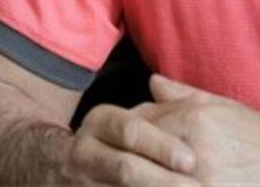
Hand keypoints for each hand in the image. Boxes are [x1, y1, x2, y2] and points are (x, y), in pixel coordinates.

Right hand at [61, 102, 199, 185]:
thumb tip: (158, 82)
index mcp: (100, 122)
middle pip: (125, 168)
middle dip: (163, 181)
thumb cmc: (121, 142)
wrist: (68, 169)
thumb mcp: (134, 117)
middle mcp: (84, 152)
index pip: (131, 131)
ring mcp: (81, 182)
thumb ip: (156, 103)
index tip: (191, 160)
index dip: (161, 146)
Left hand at [137, 74, 259, 185]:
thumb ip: (182, 95)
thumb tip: (152, 83)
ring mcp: (195, 181)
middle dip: (126, 156)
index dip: (128, 130)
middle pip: (136, 153)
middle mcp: (190, 150)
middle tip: (122, 160)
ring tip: (135, 176)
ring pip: (145, 179)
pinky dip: (158, 185)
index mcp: (192, 120)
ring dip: (137, 177)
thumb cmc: (258, 138)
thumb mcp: (222, 107)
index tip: (125, 137)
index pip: (139, 121)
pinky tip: (159, 182)